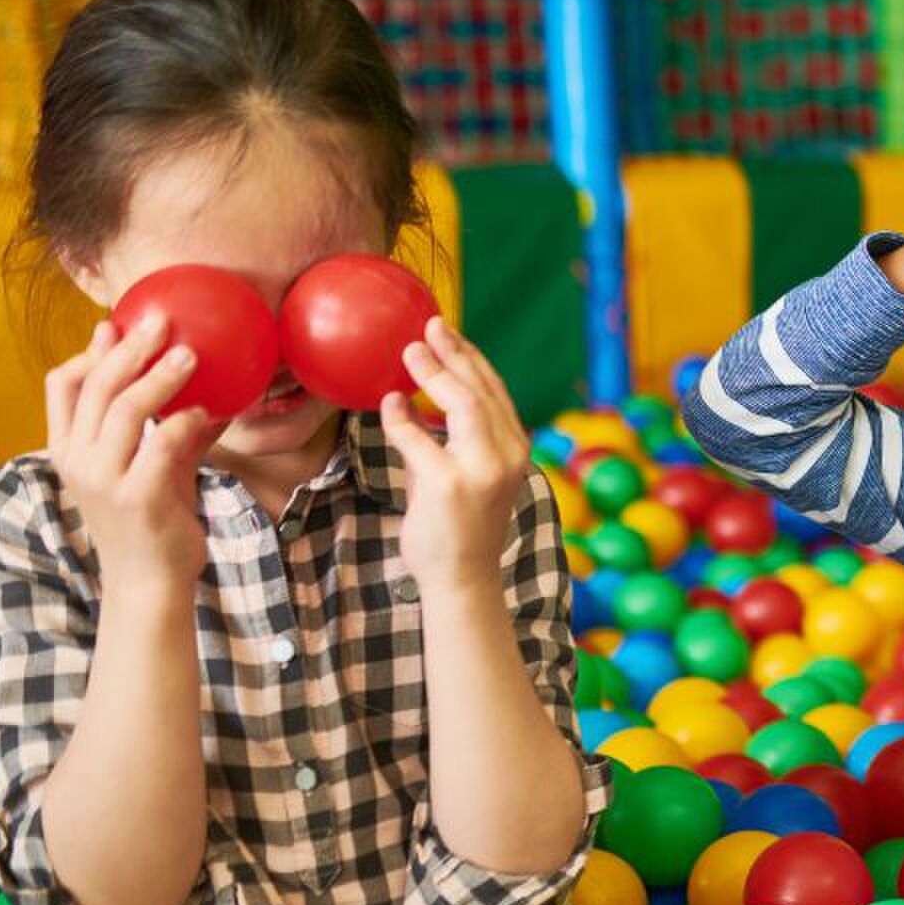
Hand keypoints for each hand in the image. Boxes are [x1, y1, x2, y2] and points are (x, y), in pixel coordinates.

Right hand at [46, 316, 216, 593]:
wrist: (150, 582)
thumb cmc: (152, 520)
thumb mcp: (152, 467)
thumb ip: (165, 429)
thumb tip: (198, 390)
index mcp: (69, 449)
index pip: (62, 385)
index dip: (89, 351)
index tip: (118, 326)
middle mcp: (77, 461)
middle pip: (95, 387)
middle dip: (128, 349)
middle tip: (162, 322)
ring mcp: (104, 480)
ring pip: (124, 410)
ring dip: (159, 377)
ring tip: (190, 355)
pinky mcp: (138, 498)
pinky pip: (161, 445)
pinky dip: (185, 422)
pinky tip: (208, 412)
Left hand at [381, 318, 528, 594]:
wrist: (462, 578)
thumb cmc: (459, 526)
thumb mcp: (466, 474)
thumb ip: (449, 439)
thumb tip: (410, 402)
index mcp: (516, 450)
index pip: (496, 393)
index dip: (472, 359)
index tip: (449, 334)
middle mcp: (507, 455)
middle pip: (481, 389)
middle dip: (454, 353)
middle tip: (429, 326)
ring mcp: (481, 469)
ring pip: (460, 403)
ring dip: (432, 372)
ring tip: (408, 351)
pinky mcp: (448, 484)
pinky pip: (418, 437)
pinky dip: (399, 417)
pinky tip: (388, 404)